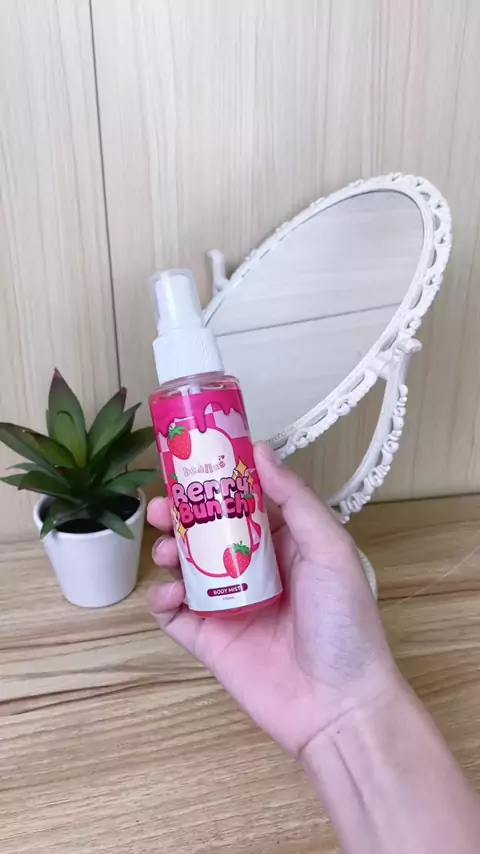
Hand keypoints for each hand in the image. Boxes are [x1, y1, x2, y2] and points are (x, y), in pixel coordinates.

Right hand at [148, 442, 397, 756]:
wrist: (338, 705)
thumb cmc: (345, 624)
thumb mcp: (330, 549)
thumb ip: (295, 500)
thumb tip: (261, 451)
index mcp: (284, 544)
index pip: (243, 502)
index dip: (216, 482)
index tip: (190, 462)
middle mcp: (253, 570)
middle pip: (205, 533)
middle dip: (180, 516)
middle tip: (162, 506)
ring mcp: (229, 605)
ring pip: (185, 569)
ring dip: (168, 552)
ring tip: (165, 549)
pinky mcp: (209, 641)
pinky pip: (175, 615)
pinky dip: (163, 599)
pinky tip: (171, 592)